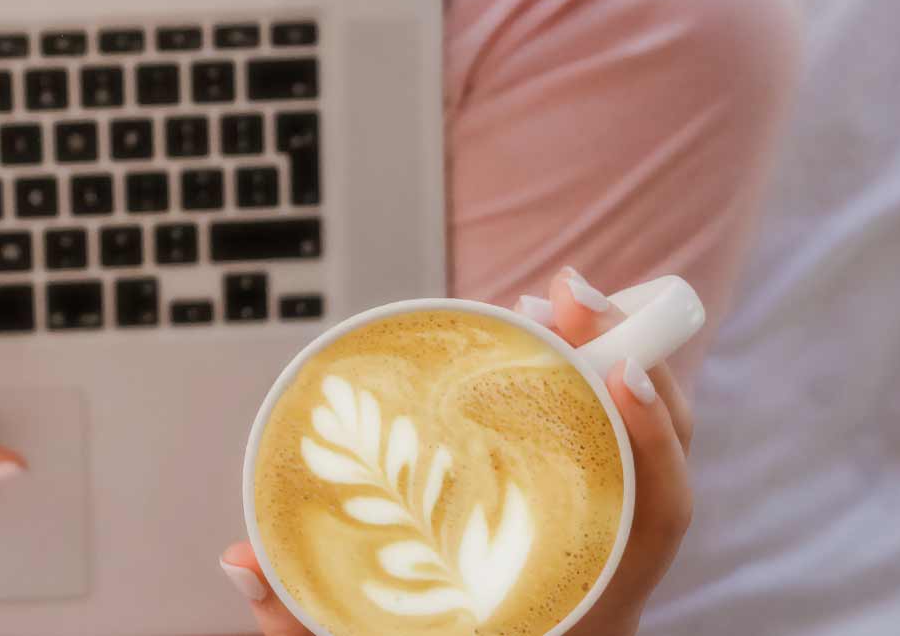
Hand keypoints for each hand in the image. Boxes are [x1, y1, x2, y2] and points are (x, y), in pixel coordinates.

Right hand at [218, 268, 695, 635]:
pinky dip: (584, 393)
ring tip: (554, 303)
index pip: (658, 518)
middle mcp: (609, 576)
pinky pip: (605, 450)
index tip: (617, 372)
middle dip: (631, 368)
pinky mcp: (579, 523)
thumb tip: (237, 561)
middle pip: (662, 463)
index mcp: (586, 609)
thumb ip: (299, 622)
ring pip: (640, 449)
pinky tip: (541, 349)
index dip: (653, 441)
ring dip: (608, 367)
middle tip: (567, 296)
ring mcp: (602, 547)